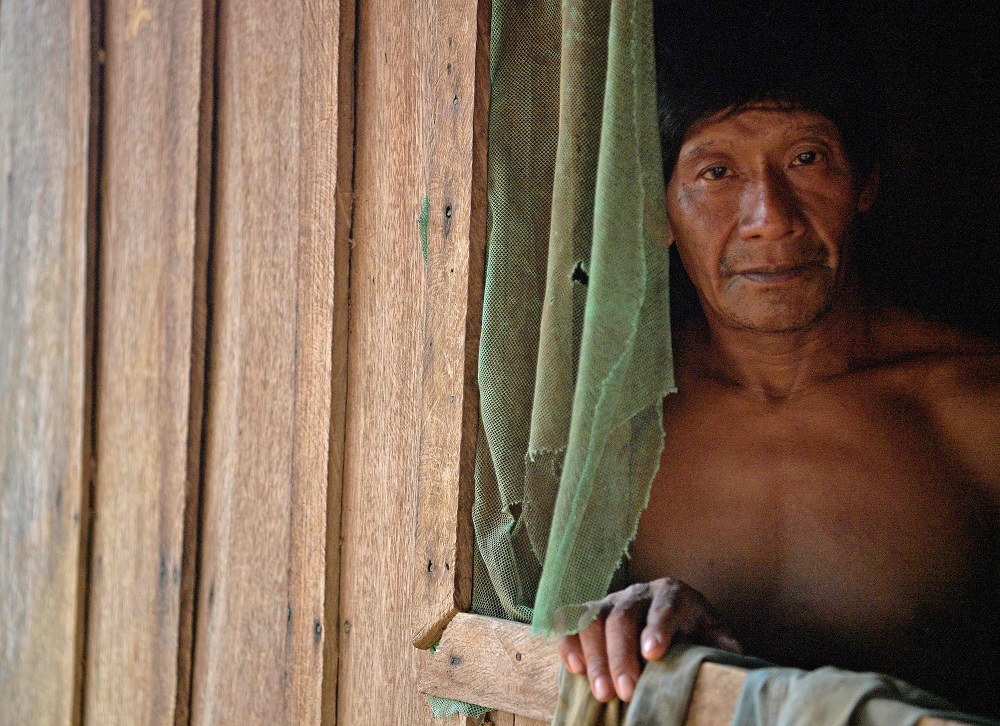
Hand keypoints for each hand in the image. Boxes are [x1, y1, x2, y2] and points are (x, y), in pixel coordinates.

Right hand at [555, 577, 740, 702]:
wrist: (671, 618)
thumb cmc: (693, 631)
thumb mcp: (713, 634)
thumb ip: (721, 643)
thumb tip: (730, 655)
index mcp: (673, 594)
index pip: (665, 605)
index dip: (658, 627)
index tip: (653, 654)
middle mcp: (638, 593)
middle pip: (623, 616)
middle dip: (621, 655)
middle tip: (624, 692)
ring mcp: (610, 601)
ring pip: (594, 619)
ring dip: (595, 657)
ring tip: (602, 693)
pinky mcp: (590, 613)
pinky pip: (572, 622)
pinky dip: (570, 643)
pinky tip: (575, 669)